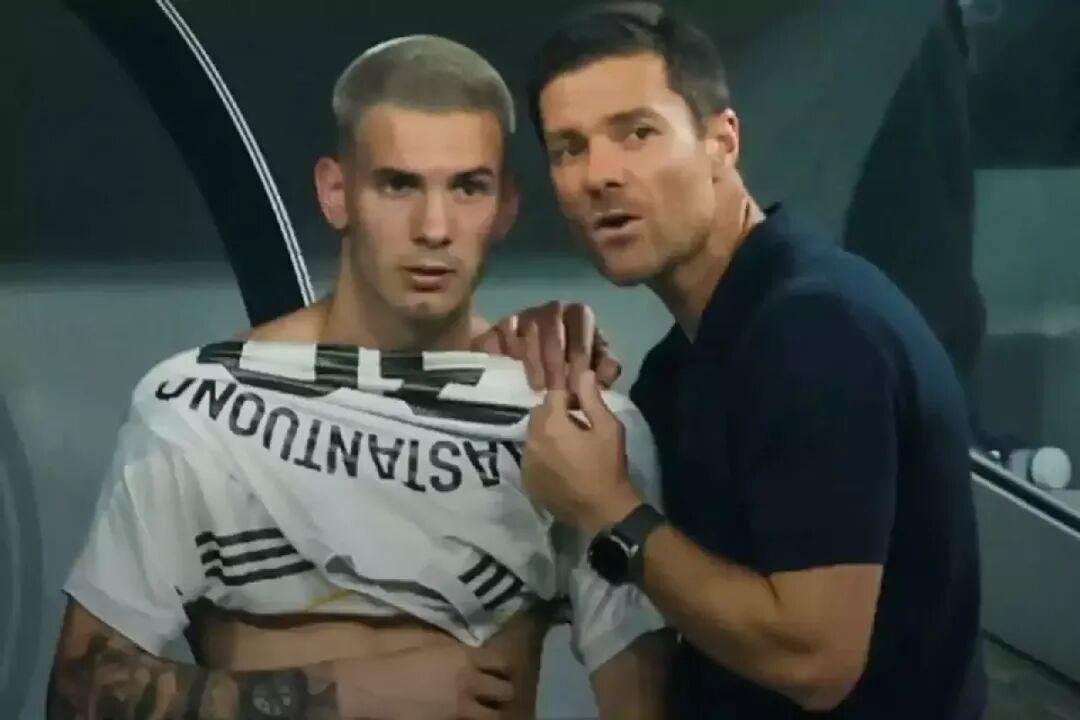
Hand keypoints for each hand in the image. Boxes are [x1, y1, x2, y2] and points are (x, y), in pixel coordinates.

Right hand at [335, 640, 512, 719]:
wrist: (370, 684)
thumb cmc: (395, 654)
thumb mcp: (431, 641)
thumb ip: (458, 649)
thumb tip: (474, 654)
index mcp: (465, 659)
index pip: (502, 662)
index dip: (505, 666)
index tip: (502, 668)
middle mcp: (468, 685)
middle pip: (505, 692)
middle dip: (504, 691)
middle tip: (499, 691)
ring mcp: (458, 711)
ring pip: (492, 716)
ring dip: (491, 711)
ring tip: (485, 708)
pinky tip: (463, 716)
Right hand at [471, 301, 621, 390]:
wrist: (541, 354)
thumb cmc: (575, 360)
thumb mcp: (594, 364)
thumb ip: (605, 368)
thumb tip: (610, 370)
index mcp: (581, 315)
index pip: (580, 341)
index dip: (577, 367)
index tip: (574, 390)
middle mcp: (556, 309)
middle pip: (553, 337)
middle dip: (554, 368)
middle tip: (554, 393)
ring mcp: (531, 312)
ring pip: (530, 333)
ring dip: (534, 363)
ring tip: (538, 387)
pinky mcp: (508, 321)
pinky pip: (507, 329)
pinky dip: (510, 346)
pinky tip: (514, 363)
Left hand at [522, 331, 641, 534]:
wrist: (602, 511)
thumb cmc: (608, 466)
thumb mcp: (608, 428)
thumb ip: (592, 399)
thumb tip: (583, 373)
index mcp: (550, 424)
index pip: (553, 395)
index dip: (569, 397)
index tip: (583, 406)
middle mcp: (531, 440)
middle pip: (539, 415)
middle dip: (555, 414)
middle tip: (577, 426)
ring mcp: (527, 463)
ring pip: (533, 436)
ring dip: (547, 435)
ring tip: (569, 448)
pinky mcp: (527, 480)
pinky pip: (532, 457)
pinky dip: (542, 455)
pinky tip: (561, 466)